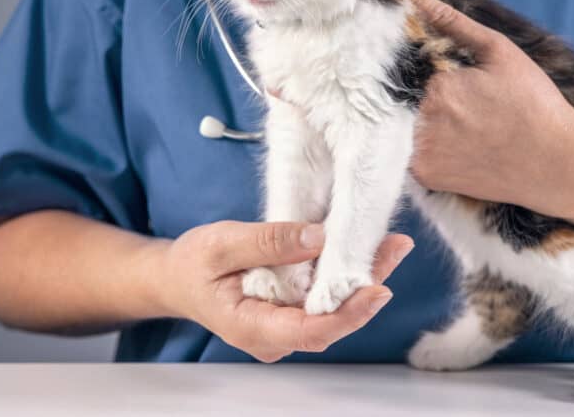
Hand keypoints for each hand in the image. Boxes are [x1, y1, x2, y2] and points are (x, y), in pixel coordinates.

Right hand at [156, 220, 412, 361]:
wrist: (178, 277)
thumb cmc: (192, 264)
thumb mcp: (220, 244)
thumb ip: (267, 242)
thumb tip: (316, 237)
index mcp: (253, 328)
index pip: (311, 331)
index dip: (349, 313)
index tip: (378, 288)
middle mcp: (277, 336)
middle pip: (333, 319)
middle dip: (367, 285)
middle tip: (396, 247)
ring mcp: (287, 325)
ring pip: (335, 307)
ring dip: (364, 275)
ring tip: (394, 243)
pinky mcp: (295, 309)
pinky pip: (327, 295)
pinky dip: (348, 271)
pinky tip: (370, 248)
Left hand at [409, 0, 573, 213]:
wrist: (554, 162)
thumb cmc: (533, 103)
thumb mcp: (500, 53)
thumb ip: (456, 25)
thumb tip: (421, 0)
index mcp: (438, 85)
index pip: (414, 69)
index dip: (435, 74)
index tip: (461, 86)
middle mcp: (422, 119)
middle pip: (407, 98)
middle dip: (425, 98)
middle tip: (468, 110)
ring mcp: (422, 152)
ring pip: (405, 125)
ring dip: (420, 122)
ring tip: (463, 128)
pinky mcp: (425, 176)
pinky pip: (409, 155)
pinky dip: (424, 148)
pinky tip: (455, 147)